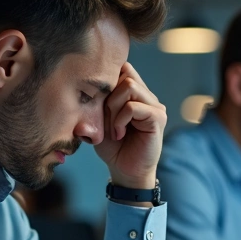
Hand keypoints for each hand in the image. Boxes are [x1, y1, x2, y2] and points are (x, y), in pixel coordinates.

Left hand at [94, 62, 166, 189]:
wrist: (126, 171)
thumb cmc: (113, 147)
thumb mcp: (99, 119)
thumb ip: (97, 100)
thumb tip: (83, 83)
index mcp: (135, 93)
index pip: (123, 68)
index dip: (108, 80)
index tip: (98, 103)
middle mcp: (147, 96)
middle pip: (125, 74)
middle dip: (108, 96)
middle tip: (106, 120)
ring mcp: (155, 106)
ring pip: (129, 86)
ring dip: (114, 108)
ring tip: (113, 129)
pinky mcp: (157, 118)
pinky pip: (134, 106)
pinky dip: (120, 119)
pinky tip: (119, 133)